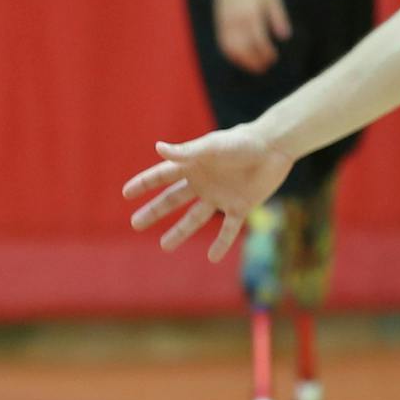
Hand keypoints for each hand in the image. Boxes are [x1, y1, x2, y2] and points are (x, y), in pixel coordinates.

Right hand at [123, 124, 291, 259]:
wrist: (273, 147)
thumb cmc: (241, 142)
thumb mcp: (212, 147)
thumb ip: (186, 152)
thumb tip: (158, 148)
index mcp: (193, 165)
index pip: (162, 176)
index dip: (144, 184)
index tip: (126, 193)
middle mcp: (203, 183)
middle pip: (173, 200)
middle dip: (154, 211)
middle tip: (135, 224)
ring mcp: (220, 197)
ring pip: (195, 219)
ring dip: (179, 232)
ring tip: (164, 247)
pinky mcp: (240, 207)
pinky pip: (229, 229)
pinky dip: (222, 244)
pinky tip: (212, 257)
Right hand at [214, 0, 290, 73]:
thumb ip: (278, 16)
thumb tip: (284, 37)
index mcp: (251, 14)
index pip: (259, 42)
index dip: (267, 53)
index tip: (274, 57)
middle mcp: (236, 21)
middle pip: (244, 50)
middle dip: (256, 61)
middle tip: (267, 66)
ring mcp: (225, 24)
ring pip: (232, 51)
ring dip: (243, 62)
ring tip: (255, 66)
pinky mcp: (220, 25)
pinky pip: (224, 46)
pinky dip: (233, 56)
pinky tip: (243, 58)